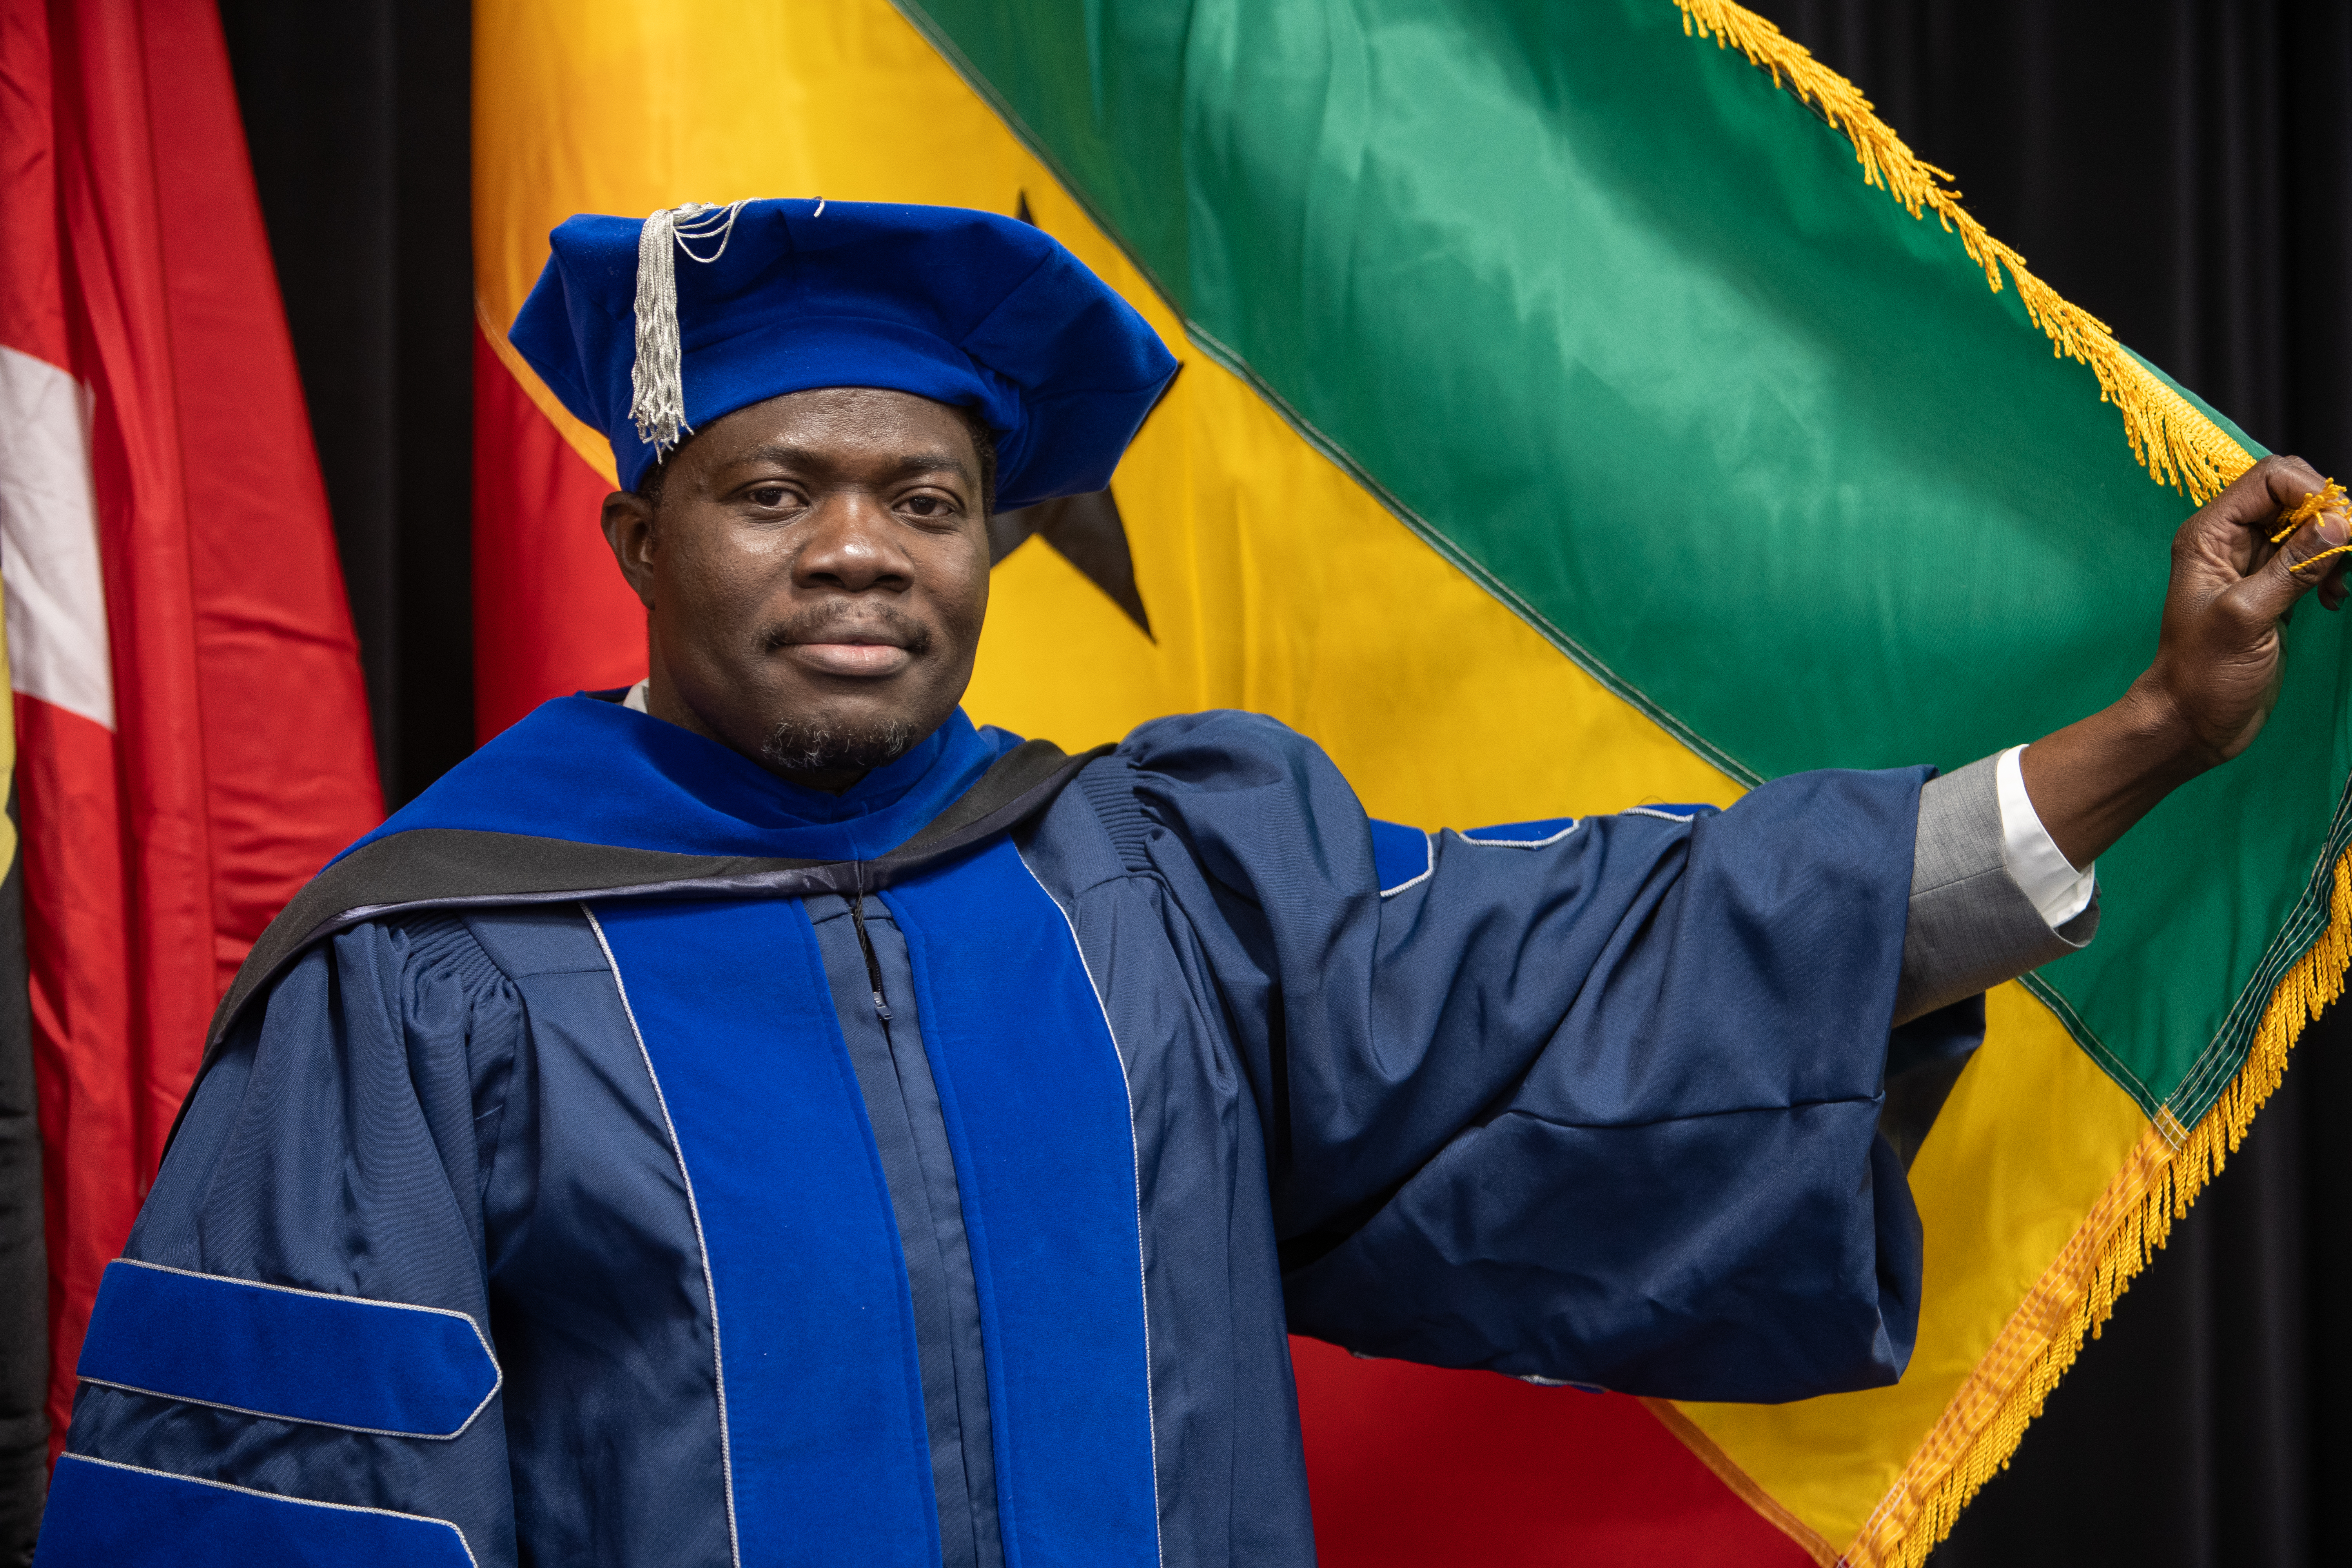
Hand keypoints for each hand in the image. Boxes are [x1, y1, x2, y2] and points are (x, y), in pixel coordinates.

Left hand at [2019, 455, 2348, 868]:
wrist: (2191, 721)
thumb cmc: (2201, 675)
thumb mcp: (2247, 617)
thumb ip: (2293, 567)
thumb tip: (2341, 521)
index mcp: (2209, 535)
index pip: (2271, 479)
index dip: (2311, 492)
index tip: (2337, 527)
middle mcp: (2230, 542)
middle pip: (2295, 497)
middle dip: (2329, 519)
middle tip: (2339, 560)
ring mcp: (2253, 565)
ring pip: (2310, 528)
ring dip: (2333, 548)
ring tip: (2331, 588)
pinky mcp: (2273, 590)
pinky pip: (2312, 559)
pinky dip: (2330, 571)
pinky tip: (2330, 600)